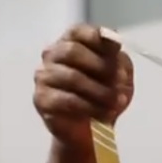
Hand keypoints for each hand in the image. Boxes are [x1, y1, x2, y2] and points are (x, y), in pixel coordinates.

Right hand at [33, 24, 134, 146]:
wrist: (91, 131)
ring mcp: (44, 77)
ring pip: (71, 77)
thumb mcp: (120, 75)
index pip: (78, 31)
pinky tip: (103, 114)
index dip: (97, 38)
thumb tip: (114, 47)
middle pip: (72, 51)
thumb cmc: (104, 95)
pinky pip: (66, 100)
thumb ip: (118, 58)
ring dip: (99, 91)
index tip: (116, 49)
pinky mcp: (41, 99)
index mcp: (70, 42)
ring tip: (115, 103)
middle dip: (100, 67)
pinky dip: (89, 107)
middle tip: (119, 83)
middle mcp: (52, 55)